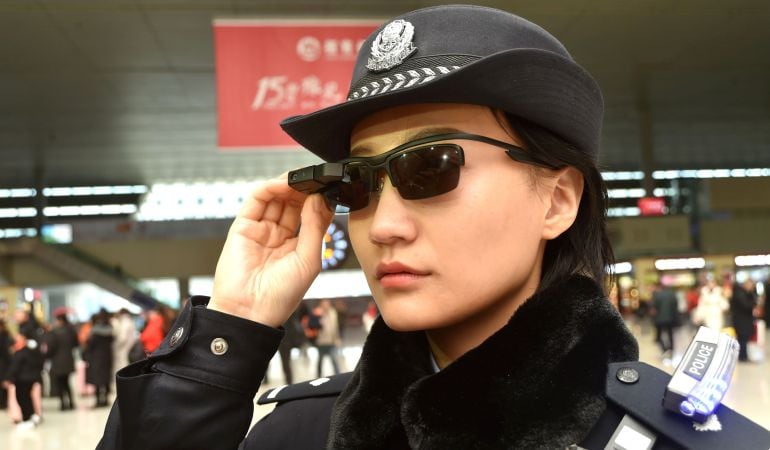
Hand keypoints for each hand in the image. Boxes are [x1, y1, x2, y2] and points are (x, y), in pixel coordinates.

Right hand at [209, 175, 333, 326]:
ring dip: (289, 185)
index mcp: (297, 247)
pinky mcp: (243, 226)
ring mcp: (261, 230)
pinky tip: (284, 184)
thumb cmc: (281, 296)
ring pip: (276, 198)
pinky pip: (256, 200)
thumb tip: (319, 199)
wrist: (250, 312)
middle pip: (293, 203)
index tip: (331, 188)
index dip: (319, 200)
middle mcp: (278, 236)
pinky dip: (270, 187)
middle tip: (317, 178)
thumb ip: (314, 227)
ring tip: (302, 178)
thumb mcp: (309, 259)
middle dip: (305, 189)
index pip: (310, 215)